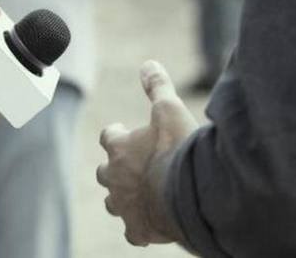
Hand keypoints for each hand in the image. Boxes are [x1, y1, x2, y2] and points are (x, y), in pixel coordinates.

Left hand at [97, 61, 197, 246]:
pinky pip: (133, 232)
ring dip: (123, 197)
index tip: (124, 132)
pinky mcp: (139, 229)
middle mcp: (115, 177)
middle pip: (105, 172)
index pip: (108, 137)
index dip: (117, 134)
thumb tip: (147, 63)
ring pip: (114, 203)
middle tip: (132, 165)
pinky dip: (140, 228)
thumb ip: (157, 86)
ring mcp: (125, 206)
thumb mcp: (170, 109)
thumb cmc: (178, 149)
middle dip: (115, 168)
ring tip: (140, 194)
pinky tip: (150, 225)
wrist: (190, 193)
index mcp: (119, 148)